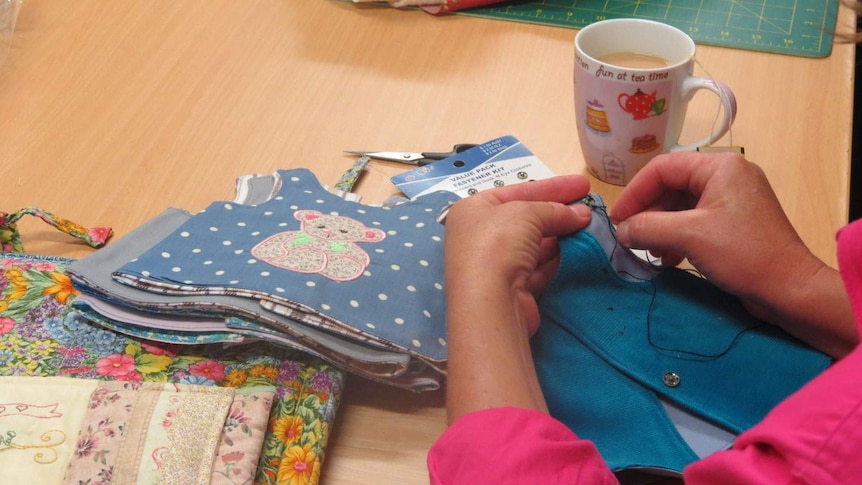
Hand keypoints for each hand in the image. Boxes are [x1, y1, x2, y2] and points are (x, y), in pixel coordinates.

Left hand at [445, 175, 591, 335]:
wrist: (490, 302)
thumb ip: (554, 210)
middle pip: (527, 218)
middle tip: (592, 207)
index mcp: (474, 211)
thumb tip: (581, 214)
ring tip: (592, 227)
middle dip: (559, 212)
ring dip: (563, 235)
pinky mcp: (513, 288)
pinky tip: (582, 249)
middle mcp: (480, 236)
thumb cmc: (498, 244)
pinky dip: (560, 258)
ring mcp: (496, 264)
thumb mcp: (526, 212)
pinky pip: (540, 267)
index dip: (551, 187)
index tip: (583, 185)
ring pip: (536, 244)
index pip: (517, 192)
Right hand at [610, 151, 855, 357]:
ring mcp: (732, 200)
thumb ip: (648, 227)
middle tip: (630, 238)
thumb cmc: (743, 254)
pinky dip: (676, 237)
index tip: (617, 219)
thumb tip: (620, 231)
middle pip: (671, 186)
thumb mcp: (689, 236)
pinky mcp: (734, 223)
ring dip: (660, 228)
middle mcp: (727, 176)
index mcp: (719, 167)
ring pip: (680, 206)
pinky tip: (667, 258)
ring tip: (650, 252)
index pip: (662, 168)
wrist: (790, 290)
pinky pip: (694, 221)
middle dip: (648, 213)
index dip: (635, 192)